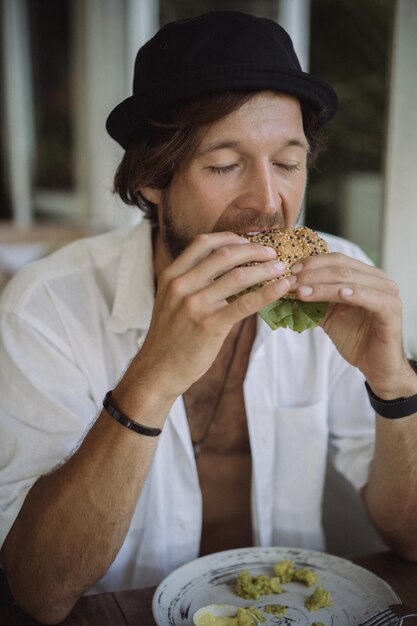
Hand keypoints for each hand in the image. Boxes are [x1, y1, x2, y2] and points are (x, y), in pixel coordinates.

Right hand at [133, 232, 289, 397]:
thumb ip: (191, 281)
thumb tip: (226, 267)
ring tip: (281, 268)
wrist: (158, 370)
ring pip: (238, 276)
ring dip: (265, 269)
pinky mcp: (210, 325)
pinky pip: (245, 303)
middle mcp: (182, 285)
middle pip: (225, 254)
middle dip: (253, 250)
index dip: (230, 237)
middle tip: (271, 253)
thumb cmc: (169, 336)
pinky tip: (282, 287)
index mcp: (172, 275)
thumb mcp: (170, 300)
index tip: (248, 241)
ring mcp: (195, 305)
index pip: (204, 243)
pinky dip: (268, 292)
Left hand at [289, 252, 413, 396]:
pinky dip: (354, 294)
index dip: (312, 263)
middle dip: (311, 275)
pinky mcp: (391, 311)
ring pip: (351, 281)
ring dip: (322, 286)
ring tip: (300, 291)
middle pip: (341, 268)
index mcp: (365, 275)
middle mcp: (378, 280)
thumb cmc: (355, 338)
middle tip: (290, 282)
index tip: (290, 271)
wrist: (375, 365)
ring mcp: (387, 294)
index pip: (336, 260)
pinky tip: (340, 295)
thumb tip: (287, 288)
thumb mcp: (329, 314)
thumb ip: (314, 298)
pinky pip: (371, 298)